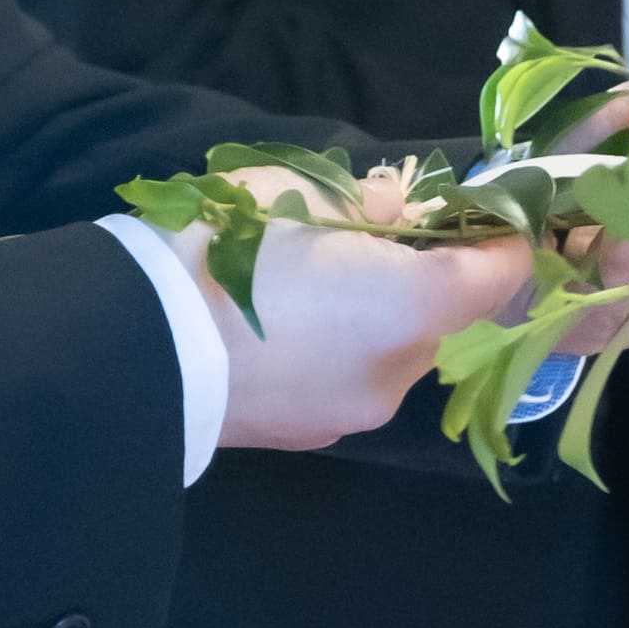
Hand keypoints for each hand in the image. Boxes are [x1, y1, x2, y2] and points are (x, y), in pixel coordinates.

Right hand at [170, 215, 535, 452]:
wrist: (128, 349)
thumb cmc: (221, 251)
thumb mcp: (293, 192)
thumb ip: (365, 202)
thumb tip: (394, 216)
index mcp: (415, 307)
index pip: (500, 273)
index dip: (500, 235)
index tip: (484, 208)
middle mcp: (401, 374)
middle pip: (452, 320)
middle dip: (435, 276)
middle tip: (387, 232)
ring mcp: (356, 414)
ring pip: (399, 354)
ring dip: (386, 316)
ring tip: (324, 278)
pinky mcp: (312, 435)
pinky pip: (352, 379)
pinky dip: (344, 348)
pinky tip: (290, 323)